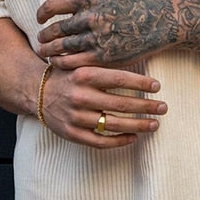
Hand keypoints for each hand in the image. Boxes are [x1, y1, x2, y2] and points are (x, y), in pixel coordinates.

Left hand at [36, 0, 176, 68]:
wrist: (153, 25)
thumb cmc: (127, 2)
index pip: (52, 6)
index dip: (41, 13)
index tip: (40, 19)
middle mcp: (91, 18)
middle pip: (55, 29)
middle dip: (44, 35)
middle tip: (40, 39)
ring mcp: (96, 38)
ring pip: (62, 46)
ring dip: (48, 50)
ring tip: (44, 51)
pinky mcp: (102, 56)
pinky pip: (73, 61)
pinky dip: (61, 62)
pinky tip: (57, 61)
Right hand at [41, 65, 166, 147]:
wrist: (35, 92)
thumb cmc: (67, 75)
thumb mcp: (81, 63)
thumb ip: (104, 65)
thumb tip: (136, 58)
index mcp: (84, 75)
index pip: (119, 79)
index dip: (140, 83)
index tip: (157, 86)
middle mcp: (80, 96)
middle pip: (120, 103)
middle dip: (146, 106)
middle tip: (163, 107)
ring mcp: (75, 117)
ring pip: (113, 124)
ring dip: (138, 125)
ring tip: (155, 124)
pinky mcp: (72, 134)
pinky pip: (99, 141)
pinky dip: (119, 141)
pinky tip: (134, 137)